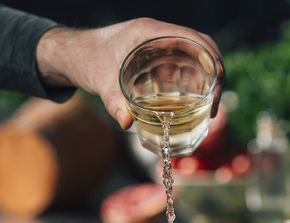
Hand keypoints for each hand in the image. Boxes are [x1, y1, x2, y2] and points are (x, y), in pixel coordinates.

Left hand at [36, 18, 224, 129]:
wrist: (71, 55)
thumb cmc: (86, 60)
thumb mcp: (101, 82)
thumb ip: (114, 102)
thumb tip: (126, 123)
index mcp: (151, 32)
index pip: (195, 39)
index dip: (213, 59)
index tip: (218, 84)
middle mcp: (159, 36)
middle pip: (201, 49)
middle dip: (214, 74)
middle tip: (215, 104)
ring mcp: (157, 46)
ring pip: (192, 58)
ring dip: (204, 79)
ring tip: (208, 108)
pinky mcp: (153, 58)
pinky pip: (179, 67)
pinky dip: (189, 83)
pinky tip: (189, 105)